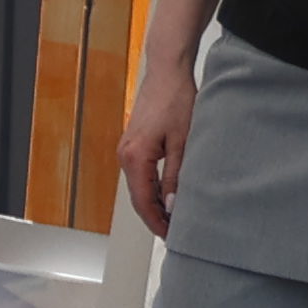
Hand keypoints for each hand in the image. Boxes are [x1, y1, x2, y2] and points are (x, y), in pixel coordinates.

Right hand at [115, 63, 195, 237]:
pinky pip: (139, 174)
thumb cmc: (176, 99)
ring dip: (153, 204)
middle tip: (174, 233)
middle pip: (138, 198)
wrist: (167, 71)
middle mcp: (125, 155)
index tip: (171, 236)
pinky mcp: (133, 144)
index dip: (157, 222)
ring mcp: (126, 149)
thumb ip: (175, 176)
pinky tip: (166, 194)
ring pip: (138, 187)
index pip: (143, 202)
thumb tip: (172, 205)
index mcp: (135, 157)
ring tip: (173, 217)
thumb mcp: (182, 142)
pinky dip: (151, 188)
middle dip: (155, 217)